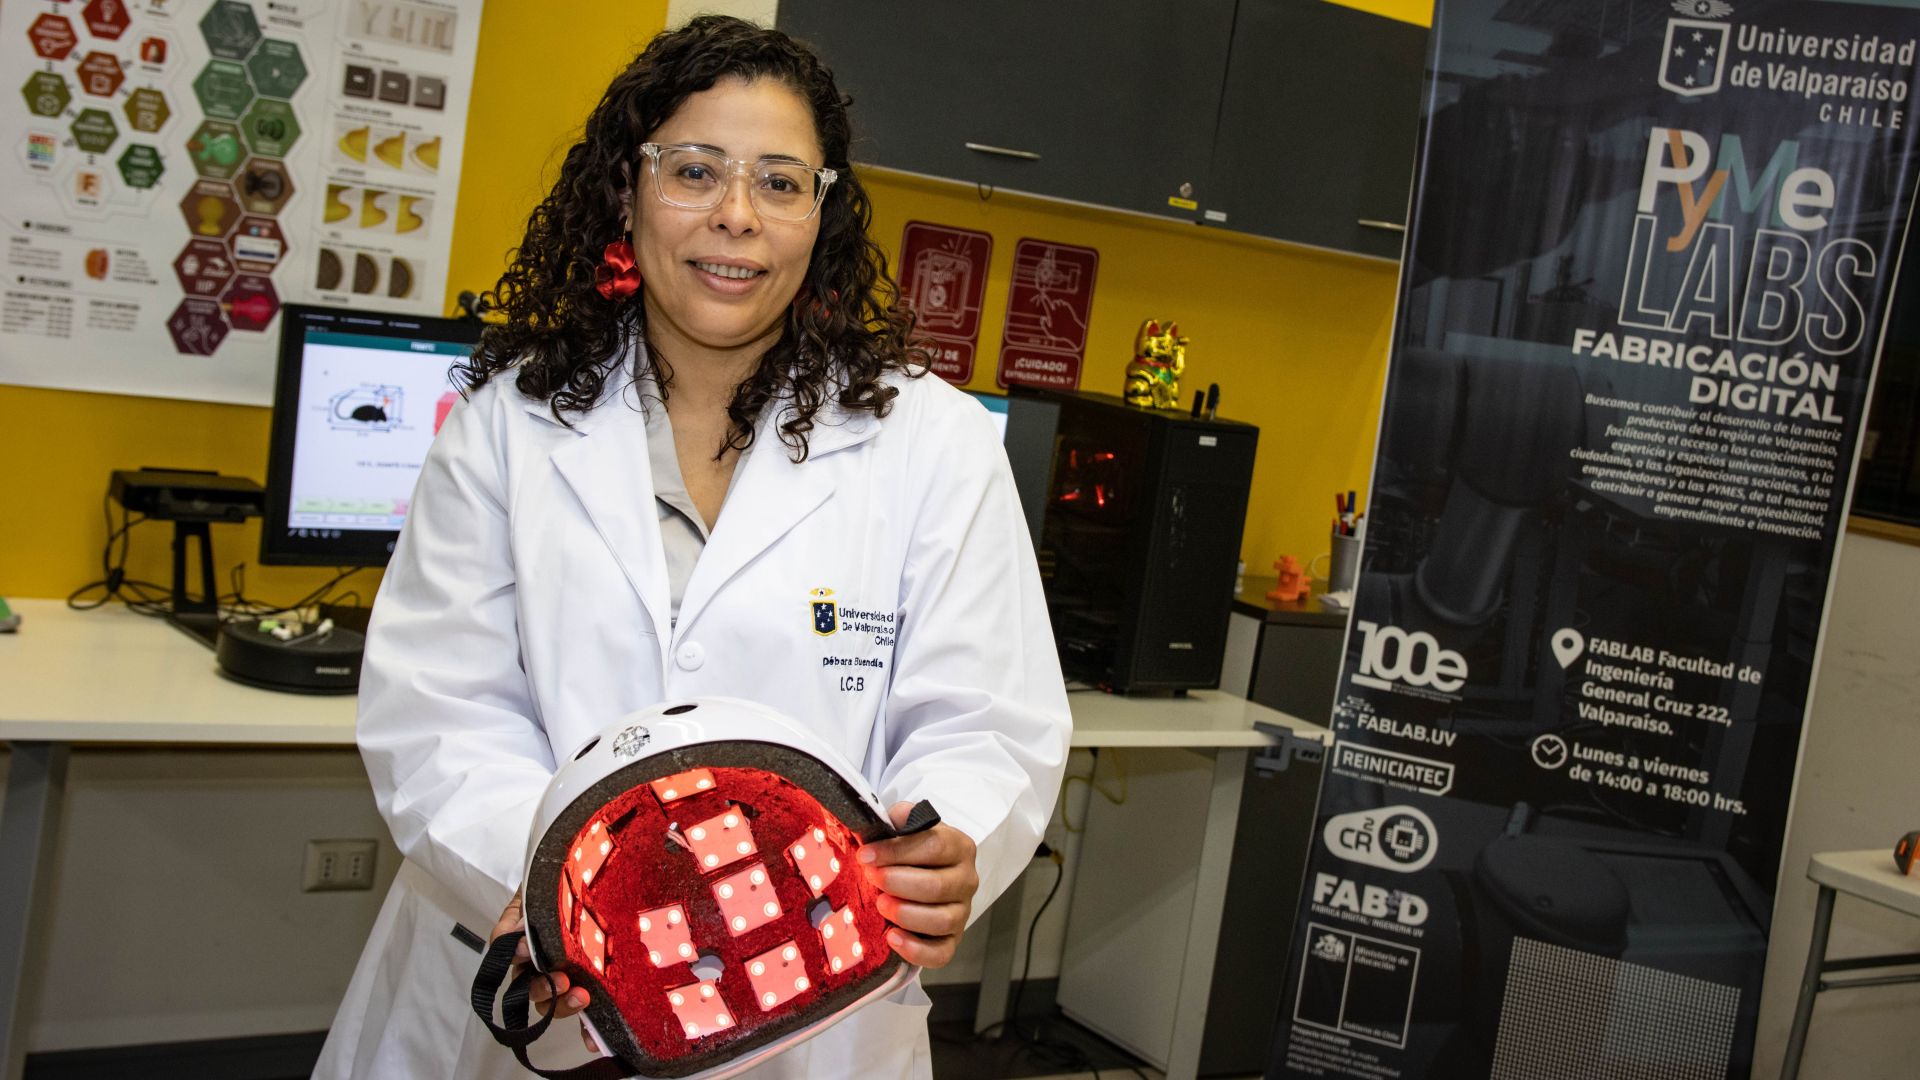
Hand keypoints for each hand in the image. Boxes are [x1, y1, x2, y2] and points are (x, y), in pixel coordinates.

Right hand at [489, 890, 596, 1049]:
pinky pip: (581, 1014)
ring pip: (551, 1002)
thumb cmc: (563, 886)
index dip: (514, 953)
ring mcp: (562, 976)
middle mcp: (538, 962)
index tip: (526, 949)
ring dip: (562, 1005)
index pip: (509, 950)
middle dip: (543, 988)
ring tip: (581, 996)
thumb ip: (522, 911)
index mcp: (524, 938)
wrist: (595, 879)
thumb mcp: (538, 890)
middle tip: (560, 980)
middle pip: (529, 987)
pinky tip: (593, 1039)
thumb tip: (515, 937)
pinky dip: (585, 1029)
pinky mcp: (586, 987)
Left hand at [858, 801, 978, 967]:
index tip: (866, 855)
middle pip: (937, 886)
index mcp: (959, 847)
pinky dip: (916, 950)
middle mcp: (966, 880)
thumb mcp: (906, 827)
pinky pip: (941, 953)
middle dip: (898, 882)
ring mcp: (961, 912)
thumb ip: (902, 818)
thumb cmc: (910, 851)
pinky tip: (892, 938)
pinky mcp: (951, 940)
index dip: (897, 851)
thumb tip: (897, 817)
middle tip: (871, 878)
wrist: (921, 873)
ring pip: (942, 920)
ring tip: (881, 904)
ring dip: (906, 914)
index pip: (934, 846)